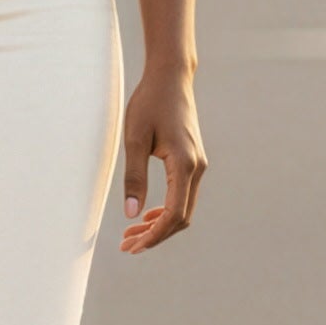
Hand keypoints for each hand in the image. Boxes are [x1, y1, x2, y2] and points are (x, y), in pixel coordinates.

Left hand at [118, 65, 205, 252]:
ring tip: (132, 235)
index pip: (173, 214)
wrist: (170, 77)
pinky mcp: (192, 161)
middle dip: (155, 236)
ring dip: (159, 225)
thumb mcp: (134, 139)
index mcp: (184, 165)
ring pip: (183, 208)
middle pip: (181, 218)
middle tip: (127, 247)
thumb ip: (134, 177)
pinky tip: (147, 215)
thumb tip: (131, 214)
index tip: (133, 246)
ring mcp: (197, 165)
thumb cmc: (149, 103)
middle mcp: (197, 168)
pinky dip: (166, 210)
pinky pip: (183, 195)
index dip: (154, 235)